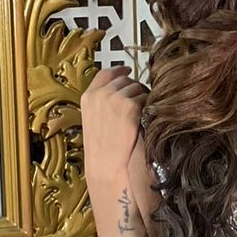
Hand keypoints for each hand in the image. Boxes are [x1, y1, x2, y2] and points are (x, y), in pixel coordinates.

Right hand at [80, 63, 149, 183]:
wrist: (105, 166)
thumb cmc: (101, 151)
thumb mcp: (94, 121)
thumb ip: (102, 103)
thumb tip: (120, 92)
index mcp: (88, 97)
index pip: (105, 73)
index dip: (118, 70)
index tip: (126, 70)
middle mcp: (101, 94)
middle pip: (124, 79)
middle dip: (133, 87)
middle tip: (139, 99)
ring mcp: (115, 98)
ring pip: (136, 87)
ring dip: (142, 96)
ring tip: (141, 112)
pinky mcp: (130, 106)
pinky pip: (145, 97)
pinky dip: (148, 105)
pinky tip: (145, 117)